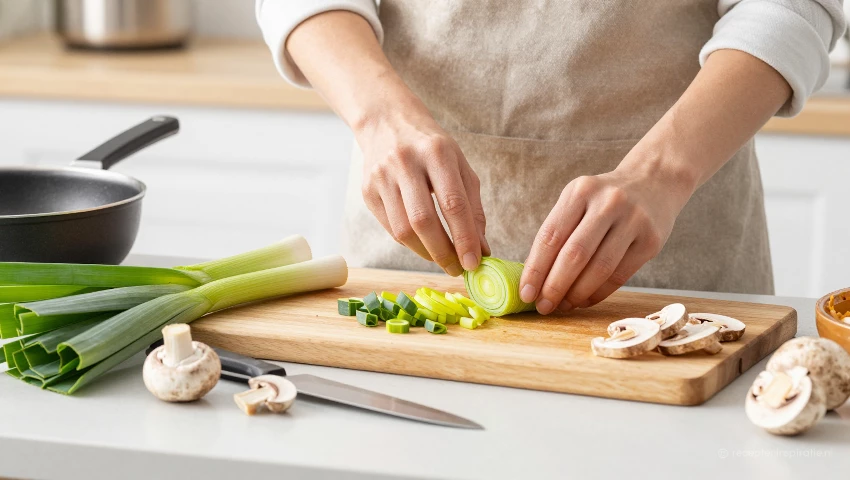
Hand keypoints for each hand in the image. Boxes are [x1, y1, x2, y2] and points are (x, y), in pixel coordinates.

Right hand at [357, 100, 489, 275]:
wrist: (387, 122)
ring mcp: (382, 177)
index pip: (453, 204)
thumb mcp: (460, 166)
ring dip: (426, 253)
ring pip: (403, 229)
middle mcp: (406, 162)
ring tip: (443, 260)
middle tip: (458, 269)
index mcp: (436, 152)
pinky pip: (390, 228)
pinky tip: (424, 246)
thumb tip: (482, 249)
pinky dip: (410, 243)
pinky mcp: (368, 191)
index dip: (464, 238)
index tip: (474, 262)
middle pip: (424, 221)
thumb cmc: (432, 148)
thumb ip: (473, 207)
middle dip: (443, 252)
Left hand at [519, 156, 695, 313]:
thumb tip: (535, 279)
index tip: (525, 293)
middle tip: (544, 306)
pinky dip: (598, 293)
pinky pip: (619, 275)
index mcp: (580, 191)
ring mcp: (633, 220)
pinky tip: (585, 300)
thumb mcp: (578, 201)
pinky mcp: (650, 240)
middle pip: (574, 254)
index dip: (536, 269)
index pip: (551, 236)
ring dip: (577, 294)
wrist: (654, 181)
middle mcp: (608, 202)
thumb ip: (558, 233)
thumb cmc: (604, 200)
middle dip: (554, 286)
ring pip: (599, 269)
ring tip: (564, 305)